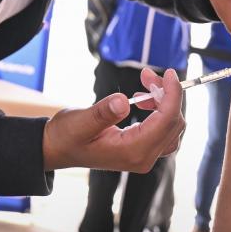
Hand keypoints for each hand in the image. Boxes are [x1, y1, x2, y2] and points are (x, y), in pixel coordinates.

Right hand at [42, 68, 184, 172]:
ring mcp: (143, 156)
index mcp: (132, 151)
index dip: (172, 95)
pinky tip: (142, 100)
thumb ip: (102, 113)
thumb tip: (124, 101)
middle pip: (173, 123)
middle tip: (146, 74)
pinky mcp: (140, 150)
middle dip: (167, 94)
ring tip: (145, 83)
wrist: (57, 149)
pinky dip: (159, 111)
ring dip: (164, 101)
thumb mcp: (79, 122)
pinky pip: (162, 130)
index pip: (166, 121)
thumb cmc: (66, 137)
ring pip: (171, 127)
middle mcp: (142, 157)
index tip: (169, 73)